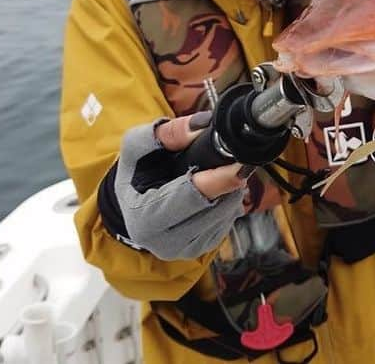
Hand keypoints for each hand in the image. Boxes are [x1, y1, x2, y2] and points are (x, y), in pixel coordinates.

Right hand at [104, 111, 250, 259]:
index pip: (189, 198)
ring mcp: (187, 249)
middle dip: (229, 182)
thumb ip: (167, 133)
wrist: (134, 202)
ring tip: (222, 170)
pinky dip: (228, 201)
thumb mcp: (138, 146)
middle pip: (214, 208)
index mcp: (145, 218)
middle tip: (240, 159)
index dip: (218, 180)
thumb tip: (201, 126)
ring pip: (225, 215)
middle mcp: (166, 242)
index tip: (240, 164)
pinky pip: (227, 221)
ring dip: (231, 190)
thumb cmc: (135, 173)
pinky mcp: (203, 248)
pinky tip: (218, 187)